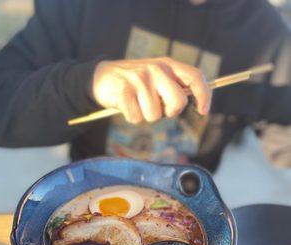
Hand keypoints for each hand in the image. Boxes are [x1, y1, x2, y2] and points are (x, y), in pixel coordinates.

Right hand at [92, 57, 210, 123]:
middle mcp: (156, 69)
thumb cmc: (136, 83)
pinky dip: (131, 117)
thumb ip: (174, 86)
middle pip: (178, 102)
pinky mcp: (124, 91)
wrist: (102, 77)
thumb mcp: (157, 78)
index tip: (203, 111)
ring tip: (137, 103)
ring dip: (145, 116)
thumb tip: (196, 103)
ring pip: (154, 115)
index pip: (195, 76)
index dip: (204, 95)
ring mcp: (139, 79)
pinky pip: (136, 118)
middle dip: (169, 112)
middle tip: (157, 108)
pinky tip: (125, 106)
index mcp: (168, 65)